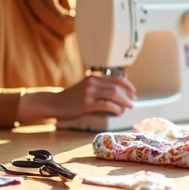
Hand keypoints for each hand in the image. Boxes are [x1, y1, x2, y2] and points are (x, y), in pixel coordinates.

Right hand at [16, 74, 136, 122]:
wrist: (55, 103)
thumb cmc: (70, 98)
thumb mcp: (85, 88)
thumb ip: (98, 88)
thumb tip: (117, 94)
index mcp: (93, 77)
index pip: (115, 78)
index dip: (127, 85)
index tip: (133, 92)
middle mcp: (92, 83)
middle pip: (116, 86)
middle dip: (128, 94)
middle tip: (133, 101)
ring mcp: (89, 93)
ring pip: (113, 94)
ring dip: (124, 101)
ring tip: (128, 107)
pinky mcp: (86, 104)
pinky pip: (105, 105)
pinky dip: (115, 108)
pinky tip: (119, 112)